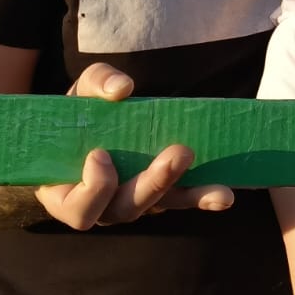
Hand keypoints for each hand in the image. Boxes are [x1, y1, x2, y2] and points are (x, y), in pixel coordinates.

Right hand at [33, 62, 234, 229]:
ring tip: (218, 188)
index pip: (80, 210)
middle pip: (126, 210)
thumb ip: (96, 84)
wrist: (94, 124)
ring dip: (188, 193)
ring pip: (159, 206)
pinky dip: (202, 196)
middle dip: (153, 183)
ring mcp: (135, 201)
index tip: (99, 153)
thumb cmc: (80, 113)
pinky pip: (182, 198)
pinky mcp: (162, 192)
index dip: (93, 189)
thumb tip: (122, 88)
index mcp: (69, 194)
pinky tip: (225, 194)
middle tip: (178, 152)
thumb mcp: (80, 93)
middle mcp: (103, 207)